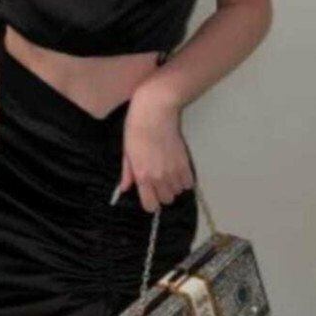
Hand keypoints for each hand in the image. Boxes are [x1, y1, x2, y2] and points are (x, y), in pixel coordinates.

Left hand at [118, 81, 194, 212]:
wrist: (156, 110)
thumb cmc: (136, 128)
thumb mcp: (127, 151)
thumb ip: (128, 172)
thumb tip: (126, 187)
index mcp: (143, 176)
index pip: (150, 205)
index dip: (149, 201)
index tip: (148, 192)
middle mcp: (160, 177)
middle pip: (166, 200)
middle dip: (161, 193)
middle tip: (157, 179)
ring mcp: (174, 171)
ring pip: (178, 192)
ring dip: (173, 186)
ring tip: (167, 172)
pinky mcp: (186, 162)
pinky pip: (189, 183)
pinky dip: (184, 179)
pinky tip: (177, 169)